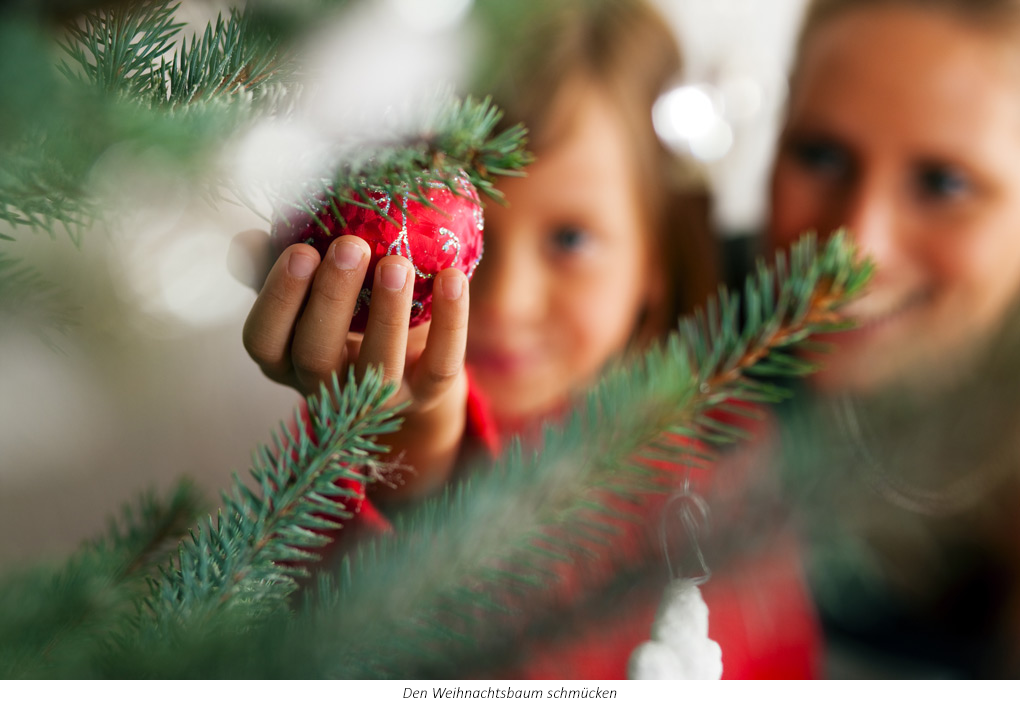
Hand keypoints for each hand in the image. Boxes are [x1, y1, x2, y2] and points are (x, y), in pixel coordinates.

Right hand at [237, 230, 470, 498]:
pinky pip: (439, 365)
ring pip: (378, 367)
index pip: (264, 340)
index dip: (278, 298)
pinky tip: (452, 277)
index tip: (301, 249)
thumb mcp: (308, 290)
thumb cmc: (345, 311)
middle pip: (316, 354)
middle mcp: (324, 387)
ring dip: (387, 313)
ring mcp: (376, 400)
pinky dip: (450, 322)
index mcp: (285, 360)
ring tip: (397, 262)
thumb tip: (246, 240)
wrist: (408, 361)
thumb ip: (275, 263)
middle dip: (332, 297)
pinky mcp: (425, 396)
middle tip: (350, 245)